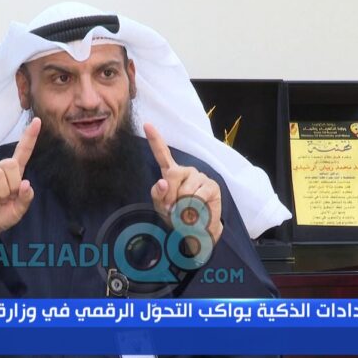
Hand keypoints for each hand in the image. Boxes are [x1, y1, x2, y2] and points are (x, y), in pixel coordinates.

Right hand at [0, 118, 40, 252]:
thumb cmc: (2, 215)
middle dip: (12, 184)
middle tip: (6, 197)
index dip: (29, 138)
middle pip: (10, 164)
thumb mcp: (19, 210)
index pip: (22, 152)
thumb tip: (26, 184)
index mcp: (13, 174)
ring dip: (1, 193)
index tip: (37, 122)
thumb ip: (25, 198)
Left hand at [144, 123, 222, 243]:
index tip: (147, 125)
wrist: (197, 232)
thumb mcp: (162, 207)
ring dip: (182, 207)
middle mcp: (186, 171)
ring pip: (185, 189)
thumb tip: (163, 181)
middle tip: (173, 209)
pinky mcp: (211, 186)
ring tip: (186, 213)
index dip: (155, 139)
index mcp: (171, 173)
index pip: (162, 154)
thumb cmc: (178, 216)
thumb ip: (158, 194)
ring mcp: (200, 177)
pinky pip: (197, 197)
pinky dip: (193, 209)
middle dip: (170, 195)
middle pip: (172, 174)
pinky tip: (196, 213)